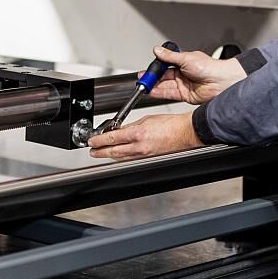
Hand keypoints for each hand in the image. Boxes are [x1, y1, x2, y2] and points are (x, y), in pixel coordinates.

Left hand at [89, 112, 203, 160]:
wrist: (185, 133)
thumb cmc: (171, 124)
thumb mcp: (147, 119)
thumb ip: (131, 126)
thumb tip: (120, 130)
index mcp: (138, 134)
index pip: (112, 138)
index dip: (99, 140)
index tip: (92, 140)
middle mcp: (139, 147)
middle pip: (114, 152)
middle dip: (100, 151)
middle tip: (92, 150)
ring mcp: (144, 155)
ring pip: (121, 157)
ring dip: (110, 155)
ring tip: (101, 153)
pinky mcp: (148, 159)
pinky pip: (131, 159)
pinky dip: (122, 157)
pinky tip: (119, 154)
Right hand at [146, 46, 245, 104]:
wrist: (221, 82)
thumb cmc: (210, 67)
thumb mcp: (186, 58)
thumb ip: (169, 57)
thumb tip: (158, 50)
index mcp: (184, 62)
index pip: (165, 65)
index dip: (155, 69)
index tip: (146, 71)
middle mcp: (183, 74)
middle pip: (163, 77)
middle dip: (152, 79)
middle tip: (142, 80)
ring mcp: (184, 85)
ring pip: (165, 86)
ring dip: (154, 87)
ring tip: (144, 87)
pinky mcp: (185, 95)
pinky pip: (170, 94)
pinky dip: (160, 93)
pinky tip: (152, 92)